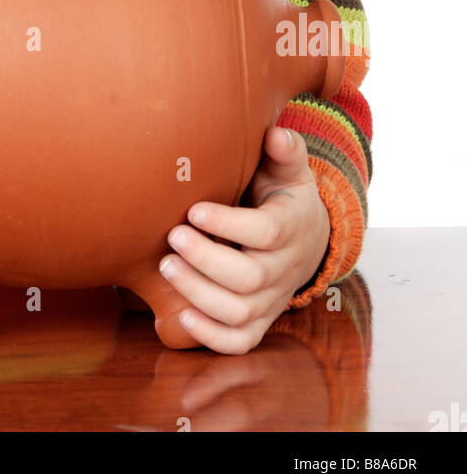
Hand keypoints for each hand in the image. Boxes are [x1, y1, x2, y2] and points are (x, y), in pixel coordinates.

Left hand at [159, 126, 330, 354]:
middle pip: (248, 278)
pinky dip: (211, 335)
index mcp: (292, 227)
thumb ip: (285, 150)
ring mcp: (272, 300)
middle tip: (172, 237)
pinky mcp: (260, 321)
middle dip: (206, 260)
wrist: (308, 238)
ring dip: (199, 294)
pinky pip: (240, 341)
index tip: (194, 210)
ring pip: (239, 312)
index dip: (228, 224)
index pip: (265, 232)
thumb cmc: (284, 196)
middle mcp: (284, 269)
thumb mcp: (290, 170)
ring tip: (166, 267)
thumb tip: (275, 133)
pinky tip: (179, 315)